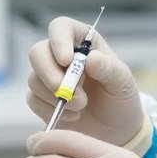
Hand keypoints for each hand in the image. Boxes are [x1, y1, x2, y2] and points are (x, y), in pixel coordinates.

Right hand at [26, 16, 145, 146]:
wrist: (115, 130)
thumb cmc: (120, 98)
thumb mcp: (123, 82)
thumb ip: (108, 68)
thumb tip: (90, 59)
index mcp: (83, 42)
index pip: (61, 27)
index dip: (58, 40)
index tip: (66, 60)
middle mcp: (61, 55)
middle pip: (38, 52)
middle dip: (49, 74)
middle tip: (66, 92)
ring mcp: (49, 76)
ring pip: (34, 78)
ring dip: (56, 96)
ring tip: (81, 106)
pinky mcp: (41, 98)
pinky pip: (33, 100)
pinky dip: (51, 110)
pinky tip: (73, 116)